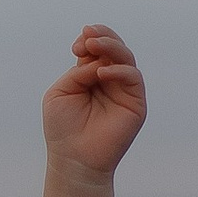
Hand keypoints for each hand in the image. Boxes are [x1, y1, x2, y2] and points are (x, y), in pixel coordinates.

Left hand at [42, 23, 146, 180]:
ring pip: (126, 58)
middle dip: (102, 37)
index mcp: (90, 76)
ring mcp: (123, 91)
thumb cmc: (63, 128)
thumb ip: (77, 72)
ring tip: (94, 46)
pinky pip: (133, 78)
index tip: (76, 46)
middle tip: (88, 37)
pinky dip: (119, 70)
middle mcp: (109, 80)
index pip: (96, 49)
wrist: (74, 159)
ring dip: (111, 47)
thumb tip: (97, 61)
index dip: (89, 40)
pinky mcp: (135, 103)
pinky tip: (101, 73)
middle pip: (114, 48)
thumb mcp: (61, 92)